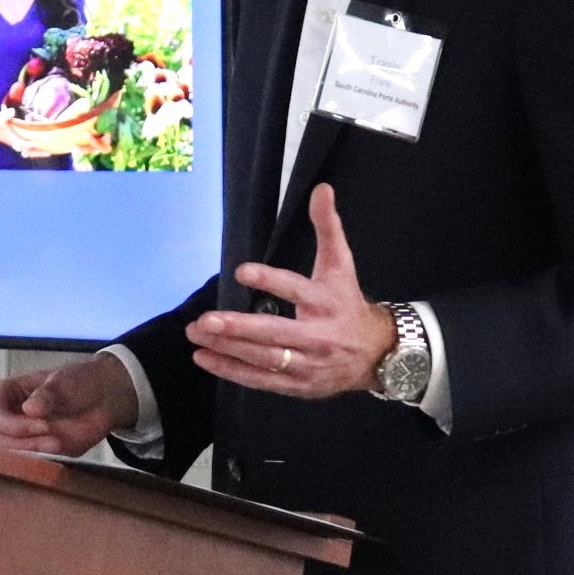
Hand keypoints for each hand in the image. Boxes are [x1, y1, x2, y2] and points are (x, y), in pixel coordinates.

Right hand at [0, 107, 44, 158]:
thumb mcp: (1, 118)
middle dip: (38, 153)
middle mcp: (18, 144)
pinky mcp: (21, 143)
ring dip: (39, 153)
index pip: (24, 145)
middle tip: (49, 154)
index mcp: (14, 140)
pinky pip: (30, 149)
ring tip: (49, 153)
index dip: (31, 147)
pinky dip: (36, 150)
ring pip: (30, 152)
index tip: (40, 146)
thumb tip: (13, 110)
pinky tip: (44, 150)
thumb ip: (6, 115)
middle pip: (30, 152)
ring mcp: (20, 145)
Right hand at [0, 353, 138, 454]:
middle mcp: (11, 417)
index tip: (38, 421)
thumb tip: (29, 409)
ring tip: (58, 441)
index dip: (9, 423)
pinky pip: (32, 463)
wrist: (105, 398)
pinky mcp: (40, 451)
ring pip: (12, 455)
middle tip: (50, 433)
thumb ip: (48, 394)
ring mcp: (24, 436)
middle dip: (23, 440)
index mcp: (7, 394)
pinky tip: (60, 447)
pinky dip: (44, 459)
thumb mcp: (65, 381)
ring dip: (34, 451)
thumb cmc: (79, 382)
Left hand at [186, 183, 396, 398]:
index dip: (270, 281)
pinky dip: (232, 371)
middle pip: (275, 333)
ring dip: (228, 348)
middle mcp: (318, 336)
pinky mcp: (298, 385)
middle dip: (238, 328)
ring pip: (264, 358)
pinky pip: (262, 380)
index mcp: (328, 303)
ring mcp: (308, 364)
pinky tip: (205, 358)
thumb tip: (321, 189)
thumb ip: (328, 227)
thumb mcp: (341, 264)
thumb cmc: (348, 303)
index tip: (241, 272)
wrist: (376, 353)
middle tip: (206, 320)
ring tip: (197, 334)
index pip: (297, 291)